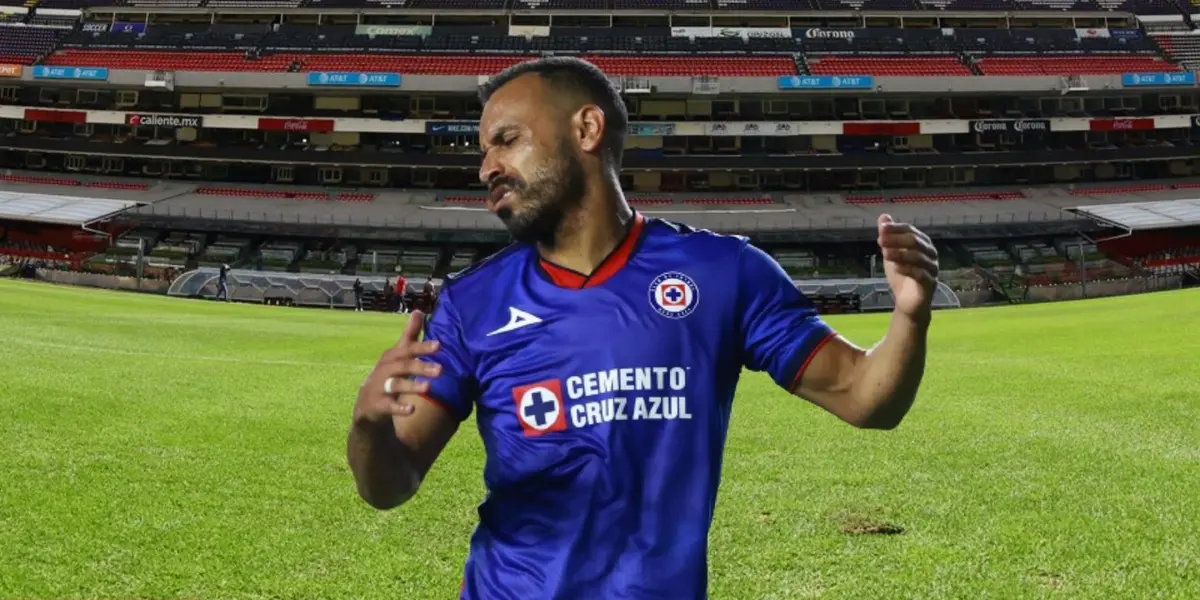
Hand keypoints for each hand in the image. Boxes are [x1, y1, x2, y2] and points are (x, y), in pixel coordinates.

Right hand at [353, 310, 442, 425]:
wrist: (367, 405)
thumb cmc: (388, 375)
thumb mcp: (398, 355)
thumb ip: (410, 335)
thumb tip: (418, 311)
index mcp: (392, 357)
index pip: (407, 349)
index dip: (422, 347)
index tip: (439, 345)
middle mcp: (385, 370)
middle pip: (403, 366)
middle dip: (421, 366)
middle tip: (441, 370)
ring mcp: (380, 388)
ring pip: (396, 385)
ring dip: (412, 385)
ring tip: (429, 388)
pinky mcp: (378, 405)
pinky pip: (388, 407)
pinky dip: (399, 408)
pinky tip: (412, 409)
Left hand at [877, 214, 938, 318]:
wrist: (908, 302)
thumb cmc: (902, 275)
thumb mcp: (891, 253)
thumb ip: (888, 236)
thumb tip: (883, 216)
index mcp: (923, 244)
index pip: (911, 231)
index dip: (896, 228)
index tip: (881, 228)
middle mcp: (930, 254)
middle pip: (915, 242)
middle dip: (897, 239)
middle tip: (880, 240)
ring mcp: (932, 269)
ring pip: (918, 257)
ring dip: (900, 254)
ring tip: (884, 254)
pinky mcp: (930, 284)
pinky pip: (921, 275)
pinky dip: (908, 270)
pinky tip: (896, 268)